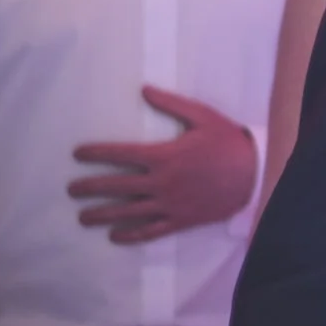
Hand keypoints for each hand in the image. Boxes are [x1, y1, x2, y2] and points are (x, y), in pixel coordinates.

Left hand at [68, 86, 257, 243]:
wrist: (254, 174)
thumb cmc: (228, 143)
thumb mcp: (204, 117)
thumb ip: (172, 104)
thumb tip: (144, 90)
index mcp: (164, 155)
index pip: (121, 155)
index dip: (96, 154)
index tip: (77, 154)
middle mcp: (162, 182)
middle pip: (117, 186)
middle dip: (90, 187)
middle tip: (70, 190)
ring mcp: (170, 204)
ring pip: (128, 212)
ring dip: (102, 215)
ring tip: (83, 217)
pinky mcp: (180, 220)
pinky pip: (150, 231)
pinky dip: (130, 235)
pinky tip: (115, 235)